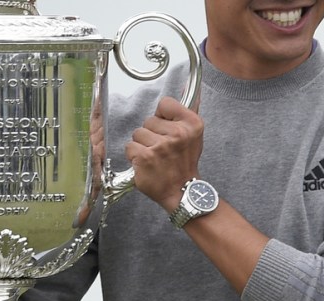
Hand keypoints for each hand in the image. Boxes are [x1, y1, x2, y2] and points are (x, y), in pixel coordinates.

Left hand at [125, 96, 203, 211]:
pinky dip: (134, 156)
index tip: (167, 130)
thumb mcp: (193, 135)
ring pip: (137, 133)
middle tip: (163, 150)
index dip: (162, 117)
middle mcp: (178, 134)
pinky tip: (146, 164)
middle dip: (151, 134)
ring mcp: (161, 146)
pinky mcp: (145, 157)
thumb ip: (187, 111)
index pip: (164, 104)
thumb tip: (187, 85)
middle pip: (148, 120)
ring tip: (154, 158)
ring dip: (142, 146)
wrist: (182, 191)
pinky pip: (130, 147)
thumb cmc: (184, 163)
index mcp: (192, 124)